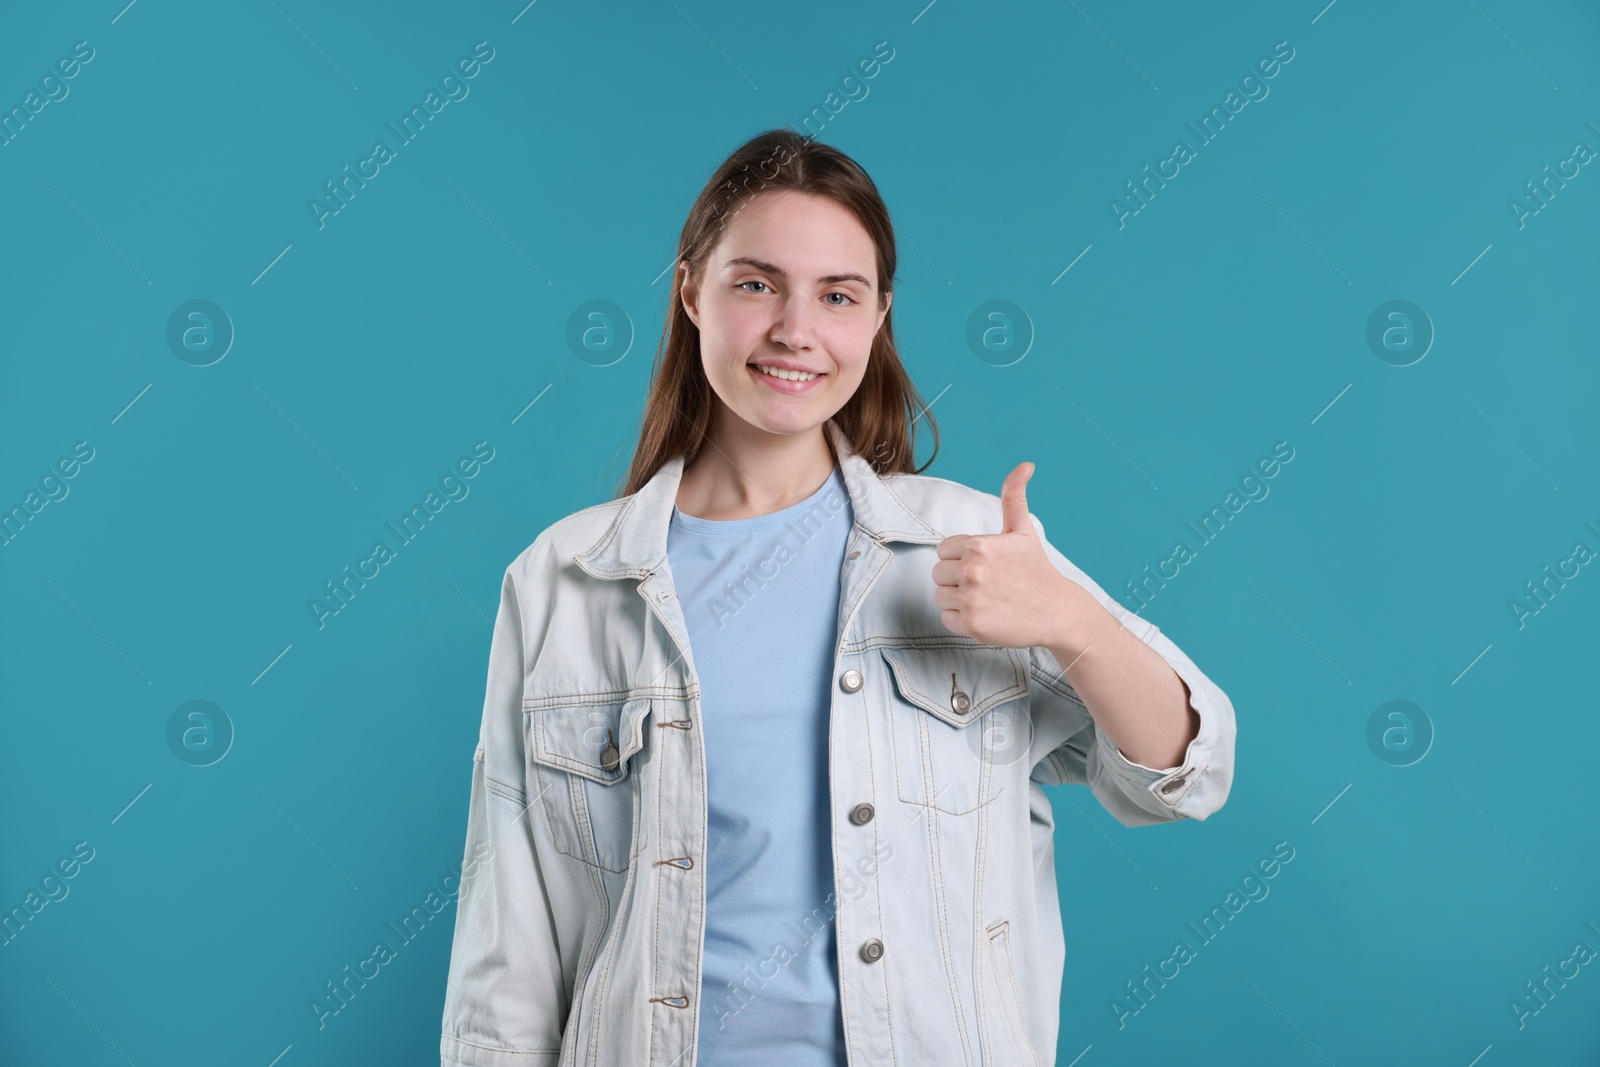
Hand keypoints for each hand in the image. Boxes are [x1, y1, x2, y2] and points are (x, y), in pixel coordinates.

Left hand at [931, 461, 1101, 651]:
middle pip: (938, 573)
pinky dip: (961, 620)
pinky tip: (985, 614)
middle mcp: (972, 572)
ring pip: (940, 596)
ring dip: (957, 599)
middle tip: (986, 584)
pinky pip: (947, 619)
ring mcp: (971, 600)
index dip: (961, 558)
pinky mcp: (972, 625)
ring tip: (986, 599)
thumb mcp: (1023, 530)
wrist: (1058, 612)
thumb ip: (1014, 496)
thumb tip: (1026, 465)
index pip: (943, 550)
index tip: (984, 566)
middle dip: (957, 578)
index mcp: (979, 546)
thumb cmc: (1037, 570)